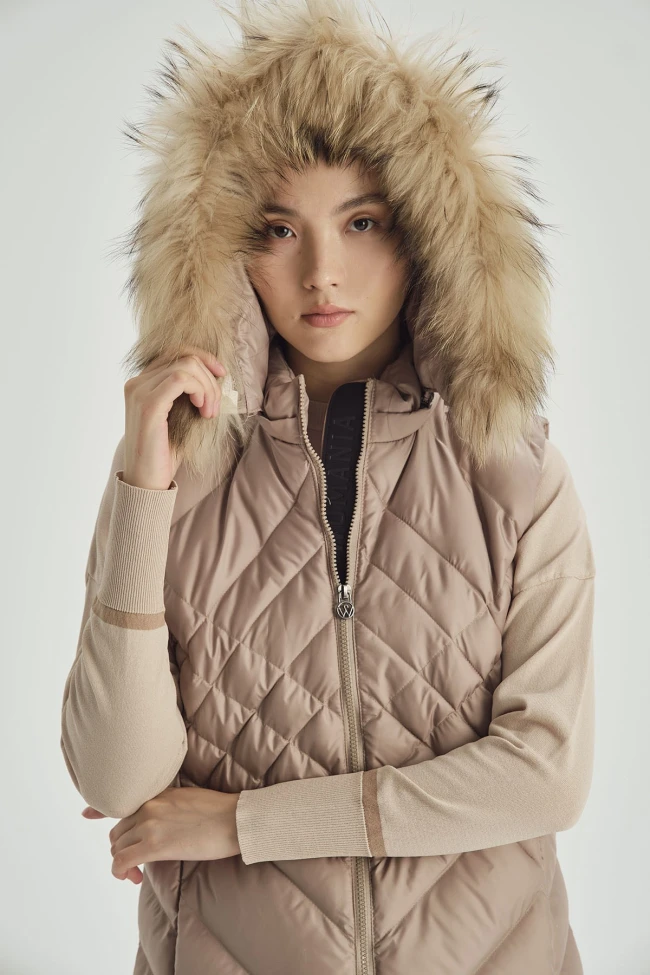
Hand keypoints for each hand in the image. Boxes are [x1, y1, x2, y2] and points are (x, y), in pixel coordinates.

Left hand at [81, 786, 240, 883]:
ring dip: (123, 863)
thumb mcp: (188, 797)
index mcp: (157, 794)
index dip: (100, 810)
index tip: (86, 814)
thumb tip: (163, 821)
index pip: (121, 801)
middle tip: (136, 864)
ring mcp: (150, 824)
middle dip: (122, 849)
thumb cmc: (220, 811)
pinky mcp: (155, 845)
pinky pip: (122, 862)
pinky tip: (133, 878)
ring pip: (118, 847)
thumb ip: (168, 805)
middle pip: (118, 831)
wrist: (235, 819)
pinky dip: (121, 872)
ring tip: (138, 873)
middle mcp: (149, 806)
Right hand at [123, 345, 227, 489]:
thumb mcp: (179, 417)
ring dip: (208, 387)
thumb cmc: (164, 454)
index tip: (221, 375)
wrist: (147, 483)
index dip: (203, 358)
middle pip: (184, 357)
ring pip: (186, 366)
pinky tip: (203, 409)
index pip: (175, 353)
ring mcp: (139, 392)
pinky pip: (181, 379)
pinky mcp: (148, 405)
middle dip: (209, 379)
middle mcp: (136, 383)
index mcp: (142, 384)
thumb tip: (216, 375)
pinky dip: (200, 390)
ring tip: (209, 412)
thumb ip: (188, 394)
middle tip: (214, 407)